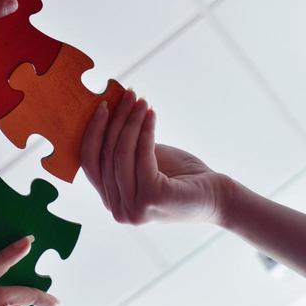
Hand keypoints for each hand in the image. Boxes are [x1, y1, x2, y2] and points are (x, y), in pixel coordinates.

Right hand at [81, 90, 232, 225]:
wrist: (216, 198)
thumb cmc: (182, 176)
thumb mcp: (145, 160)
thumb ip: (124, 147)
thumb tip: (109, 110)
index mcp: (112, 201)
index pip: (89, 163)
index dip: (93, 131)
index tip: (104, 104)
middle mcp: (118, 210)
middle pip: (105, 155)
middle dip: (116, 120)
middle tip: (127, 95)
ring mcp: (133, 208)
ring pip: (120, 153)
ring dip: (130, 121)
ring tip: (141, 101)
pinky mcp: (150, 198)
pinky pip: (141, 155)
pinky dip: (145, 131)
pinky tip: (151, 114)